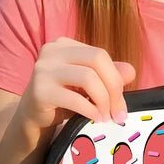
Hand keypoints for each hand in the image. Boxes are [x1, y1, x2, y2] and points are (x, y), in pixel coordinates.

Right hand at [18, 37, 135, 135]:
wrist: (32, 118)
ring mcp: (43, 69)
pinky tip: (95, 118)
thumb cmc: (63, 99)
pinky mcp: (39, 91)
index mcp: (65, 45)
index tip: (121, 104)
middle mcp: (52, 51)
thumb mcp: (89, 85)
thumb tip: (131, 72)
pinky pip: (74, 98)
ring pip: (87, 77)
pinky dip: (90, 110)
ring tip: (106, 116)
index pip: (100, 54)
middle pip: (96, 60)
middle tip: (118, 112)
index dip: (116, 78)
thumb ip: (108, 75)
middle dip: (113, 88)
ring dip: (103, 101)